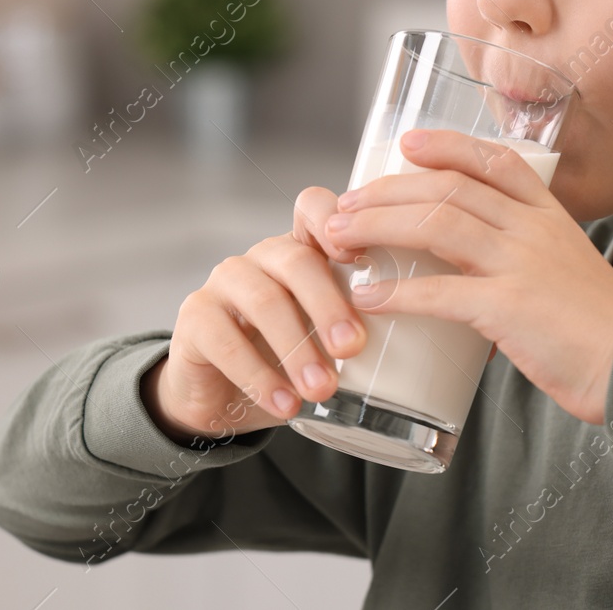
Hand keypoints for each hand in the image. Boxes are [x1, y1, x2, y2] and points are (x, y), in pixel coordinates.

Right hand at [142, 185, 371, 444]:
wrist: (224, 398)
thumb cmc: (289, 361)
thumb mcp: (326, 341)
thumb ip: (358, 327)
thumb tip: (418, 341)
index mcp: (301, 251)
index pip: (313, 209)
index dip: (334, 221)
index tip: (361, 256)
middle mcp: (261, 257)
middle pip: (296, 261)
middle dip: (330, 306)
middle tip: (354, 348)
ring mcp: (224, 282)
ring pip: (263, 301)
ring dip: (298, 349)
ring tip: (323, 390)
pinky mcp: (194, 317)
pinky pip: (225, 340)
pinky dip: (260, 377)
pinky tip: (285, 403)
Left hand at [322, 128, 612, 424]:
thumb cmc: (604, 332)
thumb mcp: (570, 274)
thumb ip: (528, 266)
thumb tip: (477, 285)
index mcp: (551, 216)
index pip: (494, 160)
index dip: (446, 146)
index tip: (407, 145)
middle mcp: (534, 229)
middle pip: (448, 189)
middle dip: (386, 192)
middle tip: (344, 205)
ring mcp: (522, 265)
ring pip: (436, 225)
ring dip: (377, 228)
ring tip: (339, 239)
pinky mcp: (510, 309)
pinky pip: (440, 293)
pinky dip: (395, 293)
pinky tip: (366, 297)